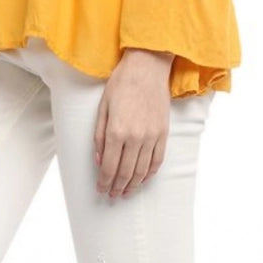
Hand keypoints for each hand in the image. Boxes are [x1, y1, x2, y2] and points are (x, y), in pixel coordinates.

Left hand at [93, 47, 173, 197]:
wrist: (147, 67)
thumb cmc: (121, 83)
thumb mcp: (103, 107)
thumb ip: (99, 136)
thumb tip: (99, 161)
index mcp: (116, 130)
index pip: (109, 167)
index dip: (104, 182)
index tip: (101, 190)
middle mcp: (135, 137)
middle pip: (125, 173)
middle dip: (117, 187)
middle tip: (112, 195)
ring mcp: (151, 136)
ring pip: (141, 171)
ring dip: (132, 185)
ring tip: (125, 192)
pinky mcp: (163, 133)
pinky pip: (157, 160)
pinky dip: (149, 174)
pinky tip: (142, 179)